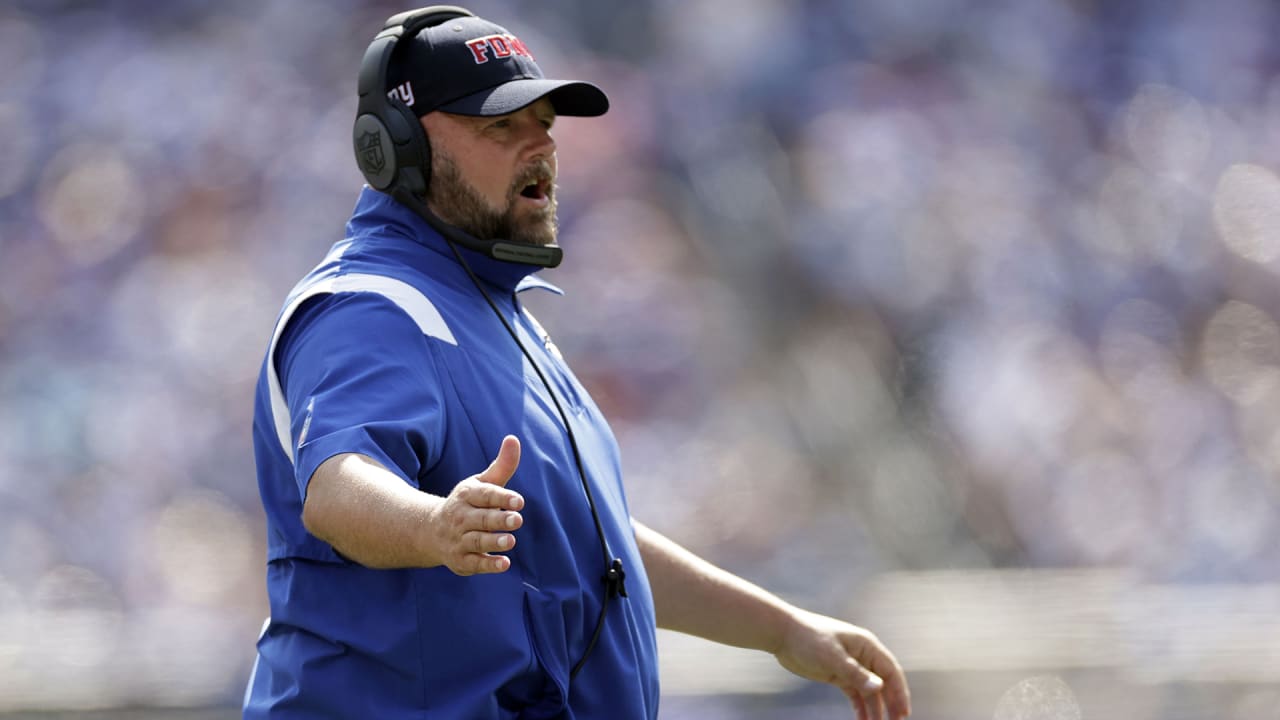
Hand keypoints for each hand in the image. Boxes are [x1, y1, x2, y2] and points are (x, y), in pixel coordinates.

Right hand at [425, 435, 524, 574]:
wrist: (430, 531)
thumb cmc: (467, 504)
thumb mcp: (481, 483)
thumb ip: (501, 466)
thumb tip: (513, 438)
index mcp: (466, 496)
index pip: (484, 495)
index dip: (501, 497)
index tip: (519, 501)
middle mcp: (460, 517)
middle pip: (480, 519)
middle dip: (498, 519)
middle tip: (517, 520)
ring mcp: (459, 540)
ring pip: (476, 541)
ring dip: (493, 542)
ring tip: (510, 541)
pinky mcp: (461, 561)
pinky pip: (474, 563)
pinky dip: (488, 565)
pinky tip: (504, 564)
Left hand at [775, 610, 910, 719]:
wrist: (783, 634)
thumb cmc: (808, 639)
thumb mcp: (832, 657)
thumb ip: (855, 673)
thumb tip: (879, 687)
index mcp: (866, 646)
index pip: (891, 671)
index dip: (899, 692)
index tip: (903, 712)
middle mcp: (862, 656)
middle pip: (883, 682)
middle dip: (890, 703)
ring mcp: (851, 666)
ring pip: (869, 691)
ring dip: (875, 708)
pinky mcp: (838, 674)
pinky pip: (855, 693)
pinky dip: (860, 707)